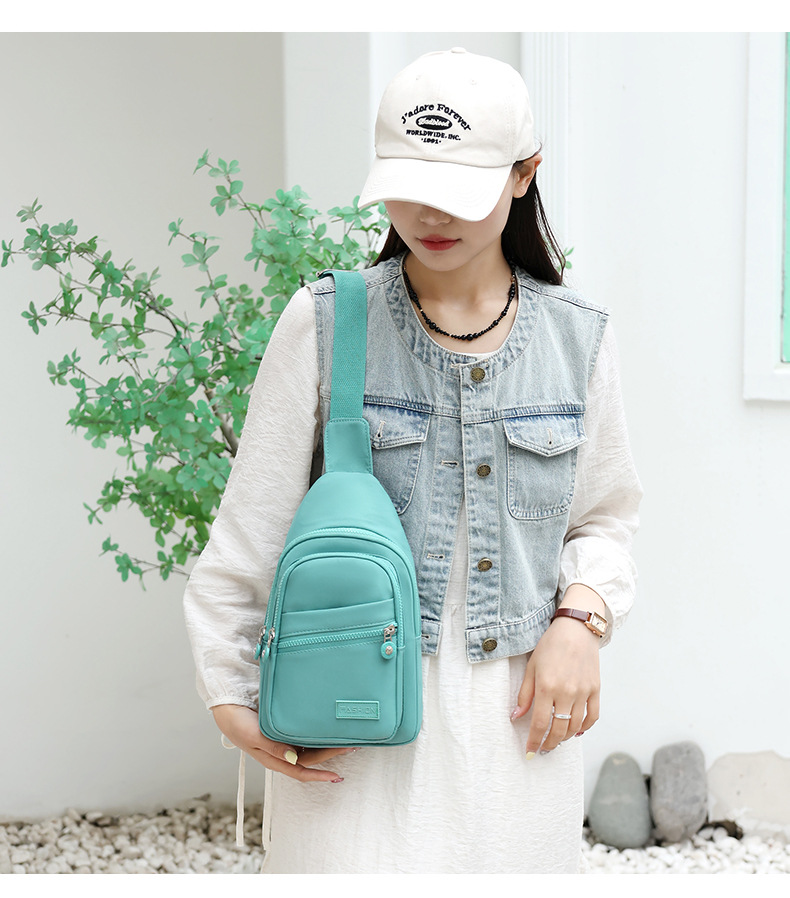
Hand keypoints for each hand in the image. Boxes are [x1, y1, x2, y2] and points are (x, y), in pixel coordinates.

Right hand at [211, 704, 352, 782]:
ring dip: (327, 744)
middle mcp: (282, 752)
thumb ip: (273, 748)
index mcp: (274, 758)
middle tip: (352, 745)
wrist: (227, 704)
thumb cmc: (237, 723)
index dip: (319, 775)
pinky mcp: (284, 727)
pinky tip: (327, 727)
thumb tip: (294, 759)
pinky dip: (317, 732)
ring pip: (310, 746)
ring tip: (346, 736)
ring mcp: (283, 740)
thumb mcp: (253, 737)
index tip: (337, 776)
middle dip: (331, 754)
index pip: (301, 771)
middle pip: (311, 757)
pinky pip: (304, 733)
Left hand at [511, 585, 603, 756]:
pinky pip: (592, 716)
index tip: (529, 751)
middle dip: (549, 743)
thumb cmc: (550, 645)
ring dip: (564, 738)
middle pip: (558, 729)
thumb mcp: (531, 667)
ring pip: (575, 726)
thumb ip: (525, 694)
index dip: (534, 741)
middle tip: (542, 748)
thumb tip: (516, 716)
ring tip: (556, 740)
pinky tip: (576, 731)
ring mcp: (583, 692)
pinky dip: (584, 728)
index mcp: (546, 687)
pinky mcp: (595, 689)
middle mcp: (566, 692)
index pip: (539, 723)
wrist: (576, 629)